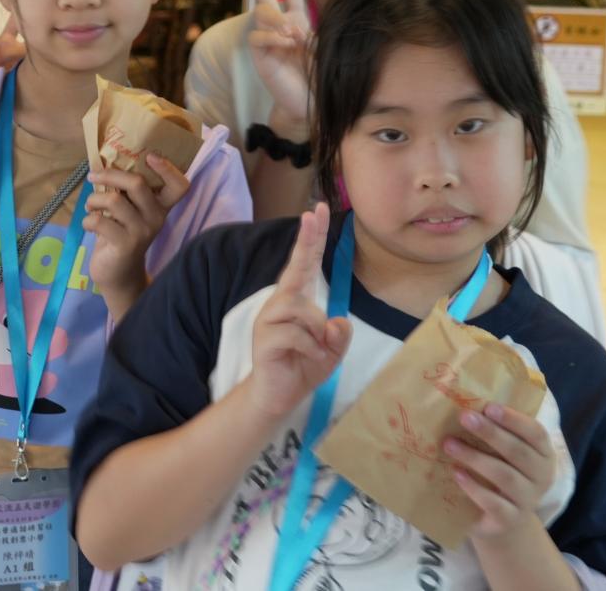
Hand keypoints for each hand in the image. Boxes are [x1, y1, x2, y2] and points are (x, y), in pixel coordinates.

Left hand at [83, 155, 189, 311]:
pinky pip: (99, 221)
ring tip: (90, 206)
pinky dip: (88, 219)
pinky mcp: (125, 244)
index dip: (168, 169)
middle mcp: (157, 217)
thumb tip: (104, 161)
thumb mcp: (128, 210)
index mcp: (161, 206)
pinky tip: (89, 224)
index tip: (150, 156)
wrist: (118, 273)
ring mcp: (142, 231)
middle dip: (110, 175)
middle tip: (93, 176)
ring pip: (114, 200)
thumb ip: (124, 191)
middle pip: (138, 183)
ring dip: (94, 199)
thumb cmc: (120, 233)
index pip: (180, 186)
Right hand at [231, 0, 313, 124]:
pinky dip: (273, 37)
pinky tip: (286, 45)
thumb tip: (288, 27)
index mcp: (299, 20)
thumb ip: (307, 32)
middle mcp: (280, 26)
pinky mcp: (259, 55)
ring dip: (276, 18)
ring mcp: (266, 40)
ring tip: (292, 36)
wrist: (310, 103)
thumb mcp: (320, 48)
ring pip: (262, 13)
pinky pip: (258, 36)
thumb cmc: (320, 76)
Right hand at [247, 202, 350, 418]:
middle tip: (314, 212)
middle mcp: (282, 302)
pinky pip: (298, 335)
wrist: (277, 396)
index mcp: (298, 298)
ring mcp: (270, 318)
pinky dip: (312, 350)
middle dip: (307, 239)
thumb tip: (337, 321)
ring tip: (315, 351)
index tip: (317, 209)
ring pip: (305, 311)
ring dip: (319, 334)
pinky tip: (307, 359)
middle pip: (296, 267)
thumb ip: (340, 335)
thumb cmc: (304, 365)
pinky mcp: (265, 338)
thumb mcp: (333, 350)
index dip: (312, 236)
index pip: (306, 262)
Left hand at [445, 403, 556, 539]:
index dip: (514, 419)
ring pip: (505, 475)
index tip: (488, 406)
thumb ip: (495, 431)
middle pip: (519, 452)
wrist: (503, 521)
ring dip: (475, 457)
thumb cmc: (500, 474)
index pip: (536, 433)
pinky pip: (494, 503)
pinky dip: (474, 487)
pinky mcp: (510, 520)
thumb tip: (466, 402)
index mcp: (544, 455)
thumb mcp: (503, 453)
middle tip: (464, 417)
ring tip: (449, 444)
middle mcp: (541, 477)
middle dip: (491, 433)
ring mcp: (528, 500)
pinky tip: (456, 473)